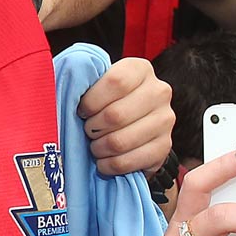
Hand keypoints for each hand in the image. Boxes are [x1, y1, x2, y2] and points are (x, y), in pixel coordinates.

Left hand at [79, 56, 174, 176]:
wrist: (132, 128)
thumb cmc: (105, 103)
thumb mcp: (96, 86)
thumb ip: (84, 82)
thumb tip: (70, 87)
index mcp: (140, 70)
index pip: (116, 82)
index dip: (91, 101)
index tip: (82, 110)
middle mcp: (159, 92)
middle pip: (116, 115)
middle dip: (92, 128)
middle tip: (88, 131)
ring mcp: (165, 120)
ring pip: (120, 142)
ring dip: (98, 148)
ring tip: (95, 145)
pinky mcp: (164, 147)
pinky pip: (127, 162)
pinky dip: (108, 165)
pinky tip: (104, 161)